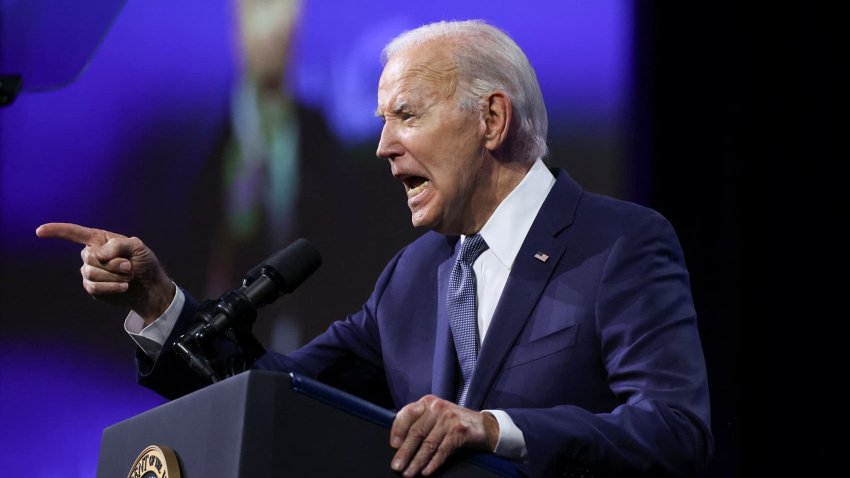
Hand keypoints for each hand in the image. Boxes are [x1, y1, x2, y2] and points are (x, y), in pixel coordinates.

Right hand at [36, 222, 174, 323]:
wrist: (148, 286)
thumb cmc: (144, 263)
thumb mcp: (138, 247)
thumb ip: (119, 244)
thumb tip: (99, 254)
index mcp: (99, 240)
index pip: (74, 233)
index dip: (57, 231)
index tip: (39, 231)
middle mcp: (91, 254)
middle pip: (89, 256)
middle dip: (113, 263)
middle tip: (130, 266)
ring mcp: (89, 271)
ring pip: (91, 272)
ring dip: (115, 275)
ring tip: (128, 276)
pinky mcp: (92, 287)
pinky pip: (94, 286)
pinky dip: (112, 286)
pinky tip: (123, 286)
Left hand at [390, 395, 498, 476]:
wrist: (483, 426)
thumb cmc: (453, 423)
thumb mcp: (434, 417)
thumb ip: (419, 423)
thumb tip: (398, 444)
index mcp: (427, 402)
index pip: (407, 414)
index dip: (398, 430)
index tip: (393, 446)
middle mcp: (437, 407)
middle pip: (417, 432)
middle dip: (405, 452)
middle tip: (397, 467)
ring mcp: (449, 418)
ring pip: (428, 444)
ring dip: (417, 461)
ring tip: (408, 473)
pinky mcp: (460, 430)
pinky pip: (443, 450)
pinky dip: (433, 463)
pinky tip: (426, 472)